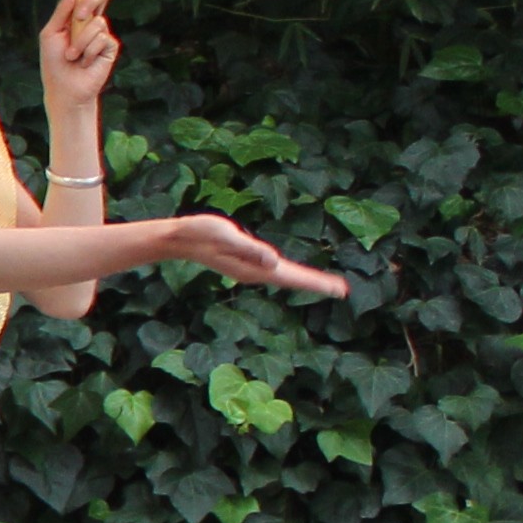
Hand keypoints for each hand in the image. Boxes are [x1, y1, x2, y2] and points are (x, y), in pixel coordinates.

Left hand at [37, 0, 119, 114]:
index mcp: (74, 13)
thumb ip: (62, 11)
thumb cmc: (53, 62)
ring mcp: (102, 32)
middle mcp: (90, 19)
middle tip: (79, 17)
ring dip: (80, 41)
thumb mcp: (51, 34)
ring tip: (72, 56)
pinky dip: (88, 51)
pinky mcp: (110, 46)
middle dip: (90, 2)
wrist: (65, 89)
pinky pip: (102, 38)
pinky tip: (84, 62)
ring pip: (97, 21)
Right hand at [154, 212, 349, 299]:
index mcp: (253, 268)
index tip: (338, 290)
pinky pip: (275, 272)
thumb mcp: (226, 235)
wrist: (179, 239)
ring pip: (284, 277)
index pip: (291, 277)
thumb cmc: (201, 232)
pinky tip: (295, 275)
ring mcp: (250, 269)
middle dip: (316, 284)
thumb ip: (250, 248)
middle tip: (342, 290)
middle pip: (291, 279)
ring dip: (305, 281)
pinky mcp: (246, 262)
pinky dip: (291, 274)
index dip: (315, 283)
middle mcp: (254, 272)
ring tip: (327, 285)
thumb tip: (274, 261)